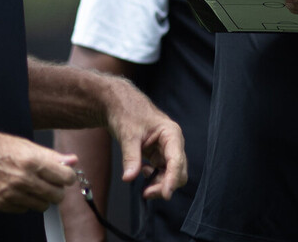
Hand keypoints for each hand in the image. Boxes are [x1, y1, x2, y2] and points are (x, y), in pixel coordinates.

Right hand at [0, 125, 78, 212]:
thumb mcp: (25, 145)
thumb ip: (51, 155)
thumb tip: (73, 160)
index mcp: (32, 161)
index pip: (65, 177)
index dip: (68, 176)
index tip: (66, 174)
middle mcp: (23, 180)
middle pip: (57, 195)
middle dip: (58, 189)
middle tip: (52, 181)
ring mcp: (11, 194)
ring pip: (42, 206)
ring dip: (42, 197)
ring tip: (34, 185)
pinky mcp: (0, 205)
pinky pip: (24, 210)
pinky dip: (25, 202)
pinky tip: (19, 190)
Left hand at [104, 81, 186, 199]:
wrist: (118, 104)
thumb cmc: (127, 112)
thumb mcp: (128, 134)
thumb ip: (131, 157)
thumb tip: (129, 178)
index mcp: (171, 133)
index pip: (177, 160)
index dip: (173, 179)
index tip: (166, 194)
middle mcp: (172, 142)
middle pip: (179, 171)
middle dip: (165, 184)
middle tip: (147, 193)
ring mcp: (166, 149)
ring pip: (171, 174)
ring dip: (160, 183)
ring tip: (143, 184)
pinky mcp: (159, 154)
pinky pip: (162, 172)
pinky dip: (154, 178)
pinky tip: (142, 171)